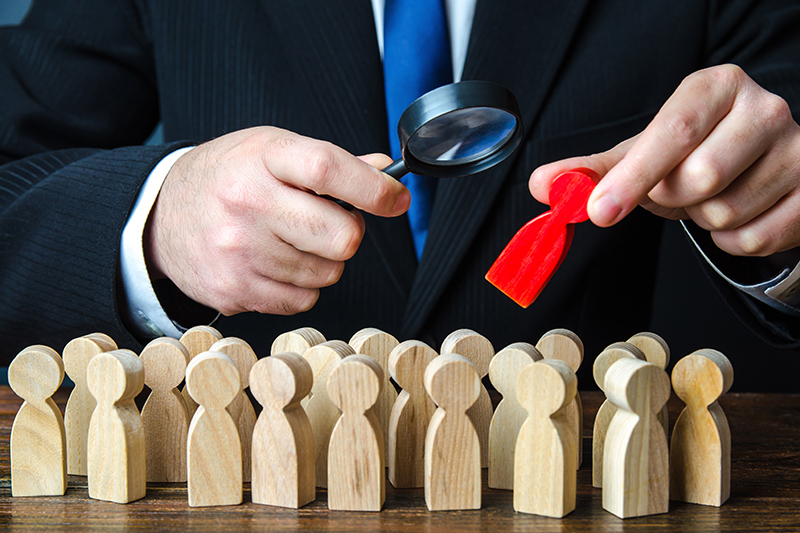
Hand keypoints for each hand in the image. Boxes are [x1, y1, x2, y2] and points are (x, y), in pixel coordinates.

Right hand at [145, 126, 408, 315]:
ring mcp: (238, 252)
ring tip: (291, 239)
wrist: (162, 215)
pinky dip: (301, 286)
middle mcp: (247, 204)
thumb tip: (384, 171)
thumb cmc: (228, 177)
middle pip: (341, 236)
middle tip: (330, 222)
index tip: (396, 198)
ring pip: (328, 273)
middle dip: (350, 232)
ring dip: (323, 260)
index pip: (328, 170)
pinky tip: (275, 263)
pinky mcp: (234, 290)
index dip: (373, 189)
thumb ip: (330, 162)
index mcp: (262, 158)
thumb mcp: (272, 151)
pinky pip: (303, 301)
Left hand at [529, 64, 799, 256]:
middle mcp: (764, 109)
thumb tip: (544, 185)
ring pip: (725, 212)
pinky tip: (735, 215)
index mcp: (716, 88)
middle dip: (671, 198)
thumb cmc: (692, 153)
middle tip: (675, 189)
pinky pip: (753, 240)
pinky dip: (730, 240)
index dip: (632, 176)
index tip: (598, 210)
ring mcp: (798, 150)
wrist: (755, 165)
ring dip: (701, 219)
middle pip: (699, 178)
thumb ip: (593, 171)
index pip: (671, 131)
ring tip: (708, 197)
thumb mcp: (642, 153)